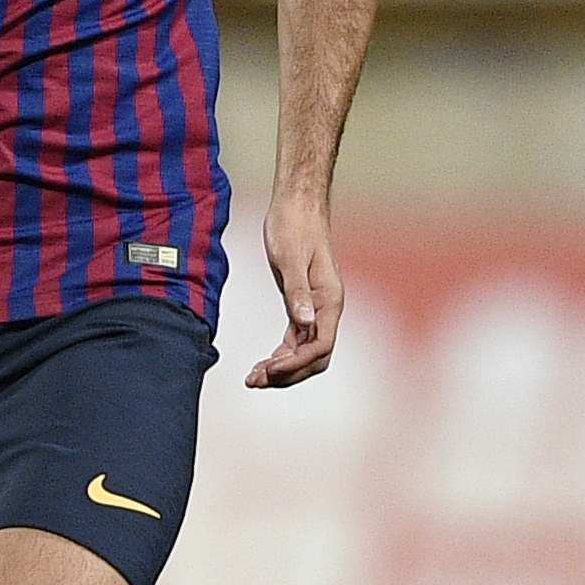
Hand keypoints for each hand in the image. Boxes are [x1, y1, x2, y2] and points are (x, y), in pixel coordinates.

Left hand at [248, 195, 343, 387]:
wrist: (297, 203)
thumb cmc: (294, 225)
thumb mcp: (290, 258)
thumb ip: (298, 292)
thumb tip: (306, 324)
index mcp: (330, 299)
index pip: (319, 346)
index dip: (295, 363)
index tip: (268, 369)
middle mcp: (327, 307)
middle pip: (315, 357)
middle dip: (288, 374)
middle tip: (256, 381)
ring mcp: (316, 307)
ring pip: (306, 352)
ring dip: (283, 368)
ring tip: (255, 378)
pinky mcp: (303, 303)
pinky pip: (297, 339)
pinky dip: (282, 354)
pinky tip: (264, 362)